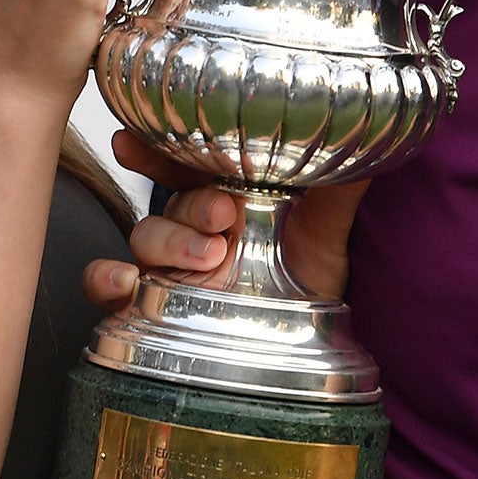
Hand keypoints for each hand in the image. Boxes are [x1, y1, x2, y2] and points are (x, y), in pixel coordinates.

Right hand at [82, 131, 369, 311]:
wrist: (309, 344)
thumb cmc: (312, 276)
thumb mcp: (328, 228)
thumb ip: (336, 186)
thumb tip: (371, 136)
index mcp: (225, 192)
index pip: (183, 159)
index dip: (157, 144)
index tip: (135, 135)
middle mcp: (192, 225)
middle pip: (169, 200)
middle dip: (191, 204)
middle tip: (224, 215)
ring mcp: (170, 265)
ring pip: (143, 236)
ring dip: (167, 240)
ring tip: (208, 256)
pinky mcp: (152, 305)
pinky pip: (110, 287)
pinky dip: (106, 280)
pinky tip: (124, 283)